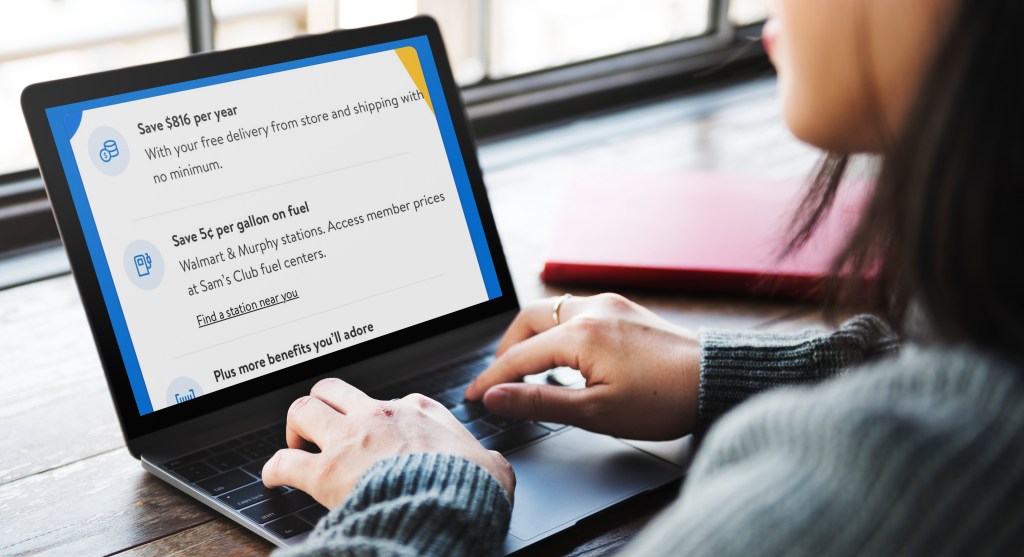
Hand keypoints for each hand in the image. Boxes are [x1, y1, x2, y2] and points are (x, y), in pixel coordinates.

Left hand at [263, 378, 514, 508]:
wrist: (448, 506)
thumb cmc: (470, 487)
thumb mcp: (492, 466)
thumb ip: (487, 459)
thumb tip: (494, 466)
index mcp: (419, 411)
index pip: (391, 401)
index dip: (378, 417)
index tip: (376, 432)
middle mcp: (379, 415)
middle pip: (334, 389)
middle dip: (323, 404)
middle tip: (321, 427)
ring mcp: (350, 439)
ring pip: (304, 409)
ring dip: (295, 426)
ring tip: (295, 444)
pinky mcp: (326, 471)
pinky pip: (284, 461)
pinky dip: (274, 468)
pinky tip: (273, 477)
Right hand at [464, 293, 699, 439]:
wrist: (716, 379)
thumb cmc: (663, 400)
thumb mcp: (595, 412)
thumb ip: (539, 401)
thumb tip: (496, 397)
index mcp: (580, 334)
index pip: (519, 356)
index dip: (492, 378)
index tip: (474, 396)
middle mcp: (592, 309)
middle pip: (528, 320)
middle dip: (507, 348)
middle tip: (499, 379)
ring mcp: (610, 305)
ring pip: (552, 311)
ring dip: (533, 337)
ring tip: (528, 370)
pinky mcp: (624, 309)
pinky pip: (576, 311)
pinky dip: (557, 330)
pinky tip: (564, 356)